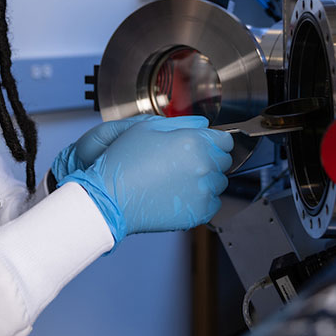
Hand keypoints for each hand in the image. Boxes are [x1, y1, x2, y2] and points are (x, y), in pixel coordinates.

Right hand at [62, 116, 232, 242]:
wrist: (110, 198)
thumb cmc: (124, 162)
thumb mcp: (146, 128)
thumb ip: (182, 122)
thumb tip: (203, 124)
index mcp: (193, 142)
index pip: (225, 140)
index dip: (214, 141)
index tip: (204, 145)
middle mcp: (203, 167)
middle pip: (224, 161)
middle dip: (209, 159)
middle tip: (184, 162)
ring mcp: (203, 192)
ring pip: (219, 183)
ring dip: (206, 180)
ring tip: (179, 180)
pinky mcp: (199, 213)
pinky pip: (213, 203)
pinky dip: (202, 200)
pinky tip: (180, 195)